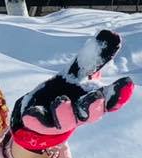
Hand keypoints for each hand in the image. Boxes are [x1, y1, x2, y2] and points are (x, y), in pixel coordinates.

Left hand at [11, 29, 132, 151]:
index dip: (119, 93)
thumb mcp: (80, 69)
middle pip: (92, 113)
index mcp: (95, 99)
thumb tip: (112, 33)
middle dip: (94, 105)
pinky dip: (35, 118)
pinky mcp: (40, 123)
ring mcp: (60, 120)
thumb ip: (96, 55)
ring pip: (66, 120)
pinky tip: (31, 113)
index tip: (126, 82)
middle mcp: (81, 113)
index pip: (111, 98)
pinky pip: (38, 123)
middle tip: (97, 96)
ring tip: (61, 100)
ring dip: (64, 111)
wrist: (40, 107)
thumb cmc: (68, 86)